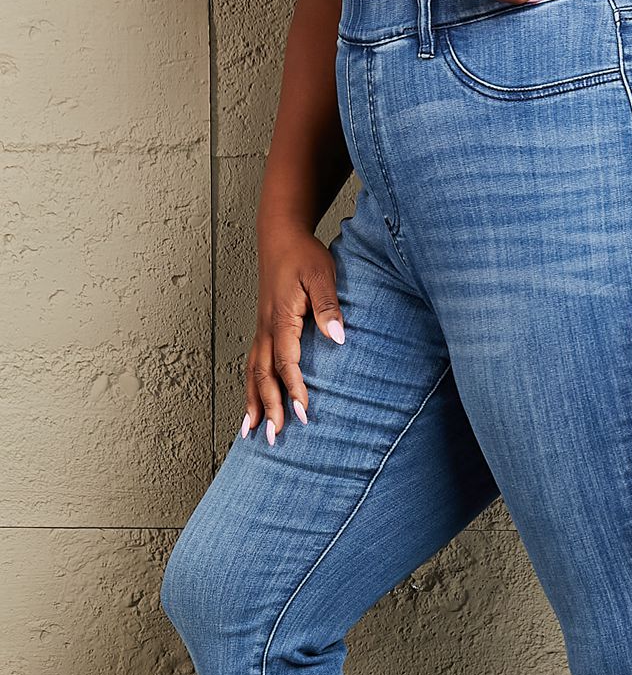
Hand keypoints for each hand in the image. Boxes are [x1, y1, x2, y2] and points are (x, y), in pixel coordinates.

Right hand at [244, 220, 344, 443]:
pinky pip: (252, 364)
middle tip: (273, 438)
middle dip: (267, 407)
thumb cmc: (303, 254)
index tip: (303, 414)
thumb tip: (339, 337)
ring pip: (252, 372)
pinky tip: (251, 404)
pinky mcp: (262, 329)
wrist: (281, 236)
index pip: (287, 362)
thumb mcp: (322, 274)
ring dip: (252, 402)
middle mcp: (266, 328)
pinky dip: (249, 387)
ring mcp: (261, 330)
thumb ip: (328, 306)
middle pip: (263, 375)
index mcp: (281, 318)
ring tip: (251, 432)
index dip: (294, 389)